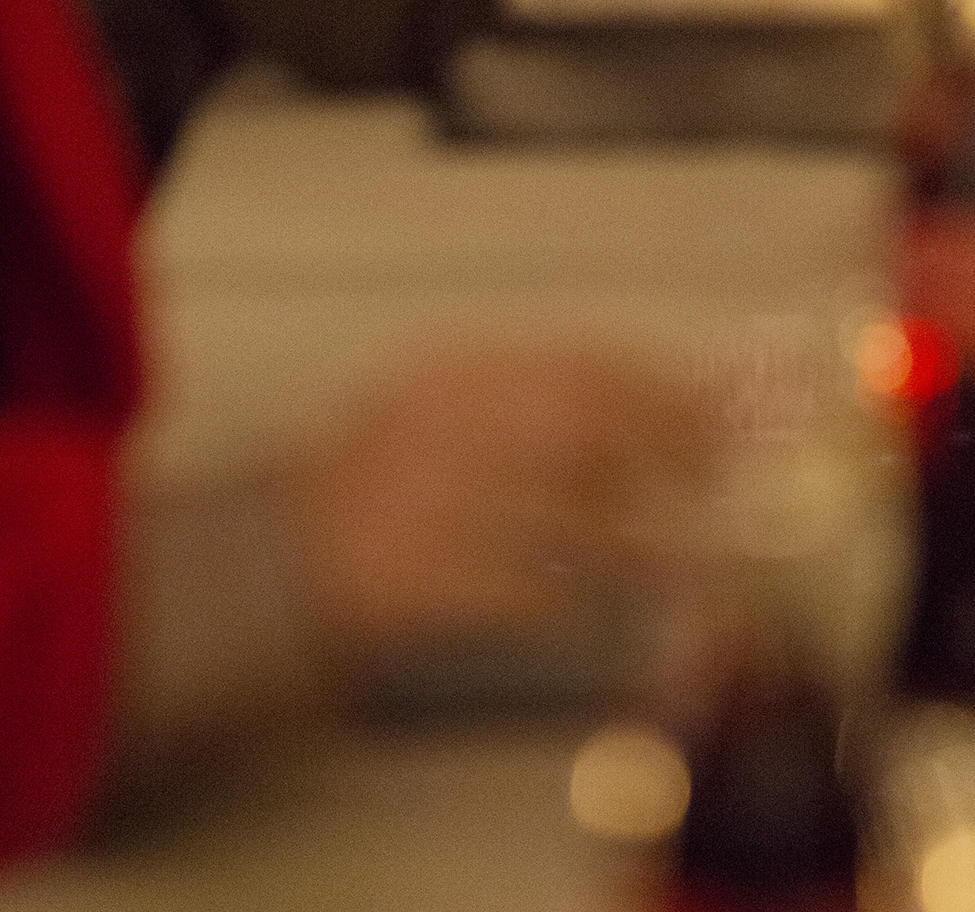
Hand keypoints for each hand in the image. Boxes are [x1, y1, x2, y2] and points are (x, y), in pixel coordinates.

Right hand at [295, 345, 715, 653]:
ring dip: (628, 540)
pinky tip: (587, 612)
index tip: (715, 411)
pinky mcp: (400, 580)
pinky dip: (561, 599)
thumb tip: (655, 415)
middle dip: (659, 448)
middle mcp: (435, 424)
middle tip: (710, 480)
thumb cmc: (371, 495)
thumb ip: (534, 409)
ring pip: (555, 509)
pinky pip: (507, 586)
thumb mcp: (444, 419)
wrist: (259, 566)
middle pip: (579, 423)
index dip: (660, 387)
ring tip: (670, 562)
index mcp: (448, 376)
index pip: (579, 362)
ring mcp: (415, 500)